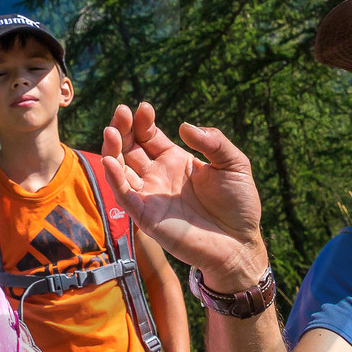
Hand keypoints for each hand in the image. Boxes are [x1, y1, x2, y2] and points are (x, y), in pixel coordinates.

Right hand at [101, 102, 267, 290]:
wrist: (240, 244)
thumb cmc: (239, 205)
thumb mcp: (234, 164)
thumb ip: (214, 142)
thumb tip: (185, 126)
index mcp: (176, 161)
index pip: (149, 136)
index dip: (143, 122)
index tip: (143, 107)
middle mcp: (158, 177)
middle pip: (130, 148)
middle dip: (123, 129)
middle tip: (121, 111)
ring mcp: (150, 197)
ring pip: (121, 170)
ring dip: (113, 150)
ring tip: (111, 130)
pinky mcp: (147, 217)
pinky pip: (125, 196)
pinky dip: (114, 179)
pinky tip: (111, 161)